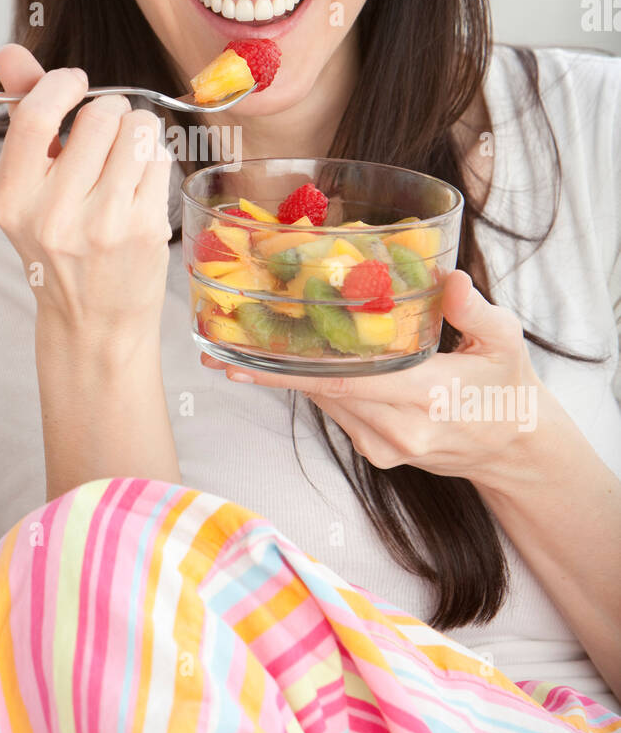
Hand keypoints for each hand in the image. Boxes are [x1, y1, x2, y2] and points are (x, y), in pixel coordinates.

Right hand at [0, 44, 172, 342]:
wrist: (92, 323)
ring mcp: (103, 224)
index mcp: (11, 199)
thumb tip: (10, 52)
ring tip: (123, 161)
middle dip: (109, 111)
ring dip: (136, 131)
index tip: (76, 86)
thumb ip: (22, 116)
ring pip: (138, 128)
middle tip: (105, 138)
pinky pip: (161, 157)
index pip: (36, 115)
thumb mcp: (26, 189)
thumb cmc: (59, 248)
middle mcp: (52, 214)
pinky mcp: (145, 229)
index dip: (62, 84)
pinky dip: (154, 160)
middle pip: (100, 114)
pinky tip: (140, 185)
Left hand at [201, 271, 551, 490]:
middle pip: (321, 392)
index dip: (292, 368)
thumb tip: (450, 280)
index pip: (347, 381)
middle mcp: (398, 428)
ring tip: (235, 346)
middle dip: (268, 368)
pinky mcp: (377, 452)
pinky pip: (335, 412)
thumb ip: (477, 312)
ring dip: (282, 375)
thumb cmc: (508, 386)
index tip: (246, 356)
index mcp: (427, 397)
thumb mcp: (507, 343)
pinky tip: (282, 360)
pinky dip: (310, 385)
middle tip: (219, 342)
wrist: (513, 449)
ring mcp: (384, 445)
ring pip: (324, 403)